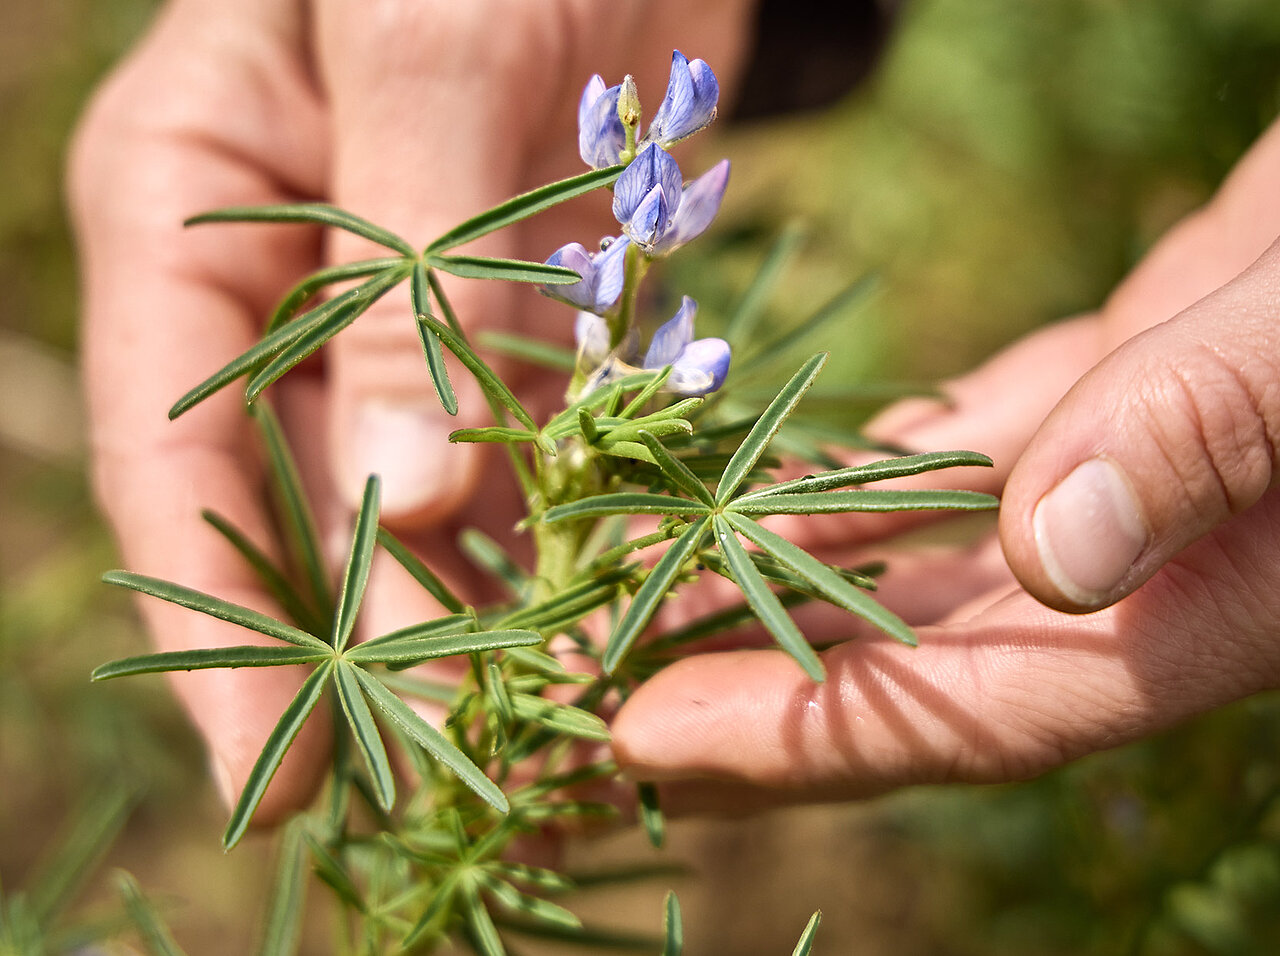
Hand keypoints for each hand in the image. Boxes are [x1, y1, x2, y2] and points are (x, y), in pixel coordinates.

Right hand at [70, 0, 755, 820]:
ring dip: (462, 611)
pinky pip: (519, 443)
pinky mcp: (513, 311)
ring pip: (416, 491)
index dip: (218, 623)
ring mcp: (402, 306)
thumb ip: (409, 281)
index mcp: (188, 213)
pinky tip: (581, 619)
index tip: (269, 767)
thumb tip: (403, 502)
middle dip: (352, 648)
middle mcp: (285, 283)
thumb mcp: (433, 58)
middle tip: (412, 788)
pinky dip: (547, 532)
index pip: (171, 456)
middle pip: (297, 501)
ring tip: (512, 739)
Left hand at [612, 116, 1279, 812]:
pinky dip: (845, 488)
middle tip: (581, 704)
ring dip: (771, 593)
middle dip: (744, 697)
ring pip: (914, 575)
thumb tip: (1054, 548)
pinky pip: (944, 470)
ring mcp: (1117, 491)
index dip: (798, 736)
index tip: (636, 735)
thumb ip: (1215, 424)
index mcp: (1202, 593)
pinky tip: (750, 491)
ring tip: (630, 606)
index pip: (968, 708)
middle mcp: (1145, 570)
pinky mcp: (1100, 404)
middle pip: (911, 673)